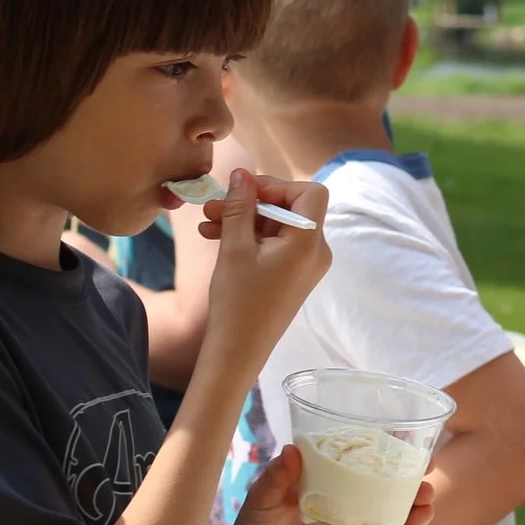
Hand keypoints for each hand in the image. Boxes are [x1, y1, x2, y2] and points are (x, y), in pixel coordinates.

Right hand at [198, 169, 330, 382]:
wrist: (238, 351)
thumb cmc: (237, 301)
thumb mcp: (234, 247)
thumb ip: (240, 206)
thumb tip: (242, 173)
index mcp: (309, 242)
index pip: (309, 192)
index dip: (276, 186)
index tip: (243, 194)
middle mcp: (317, 252)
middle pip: (291, 207)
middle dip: (251, 203)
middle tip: (212, 207)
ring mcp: (308, 265)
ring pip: (279, 226)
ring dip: (245, 220)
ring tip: (206, 224)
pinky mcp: (296, 275)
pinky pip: (278, 244)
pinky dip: (251, 238)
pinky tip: (217, 238)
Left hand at [213, 444, 435, 524]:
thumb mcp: (262, 498)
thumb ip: (277, 476)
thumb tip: (291, 450)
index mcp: (323, 480)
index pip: (353, 456)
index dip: (376, 445)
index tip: (398, 432)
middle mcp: (343, 499)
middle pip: (381, 480)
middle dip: (405, 469)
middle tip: (424, 458)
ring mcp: (355, 524)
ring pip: (392, 506)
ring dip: (414, 496)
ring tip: (427, 487)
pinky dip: (410, 524)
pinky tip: (424, 513)